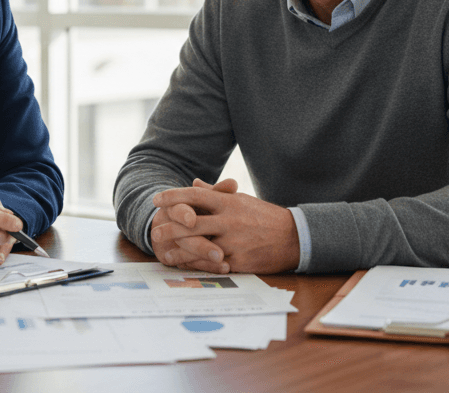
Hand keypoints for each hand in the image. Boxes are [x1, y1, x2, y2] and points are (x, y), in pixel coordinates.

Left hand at [152, 179, 300, 273]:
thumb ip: (215, 193)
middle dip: (169, 227)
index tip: (156, 198)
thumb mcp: (240, 200)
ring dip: (178, 251)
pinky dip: (197, 266)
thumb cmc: (264, 216)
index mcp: (228, 202)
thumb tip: (194, 182)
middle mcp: (228, 220)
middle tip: (154, 231)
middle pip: (190, 223)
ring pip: (198, 247)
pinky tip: (185, 266)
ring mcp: (233, 242)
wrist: (294, 237)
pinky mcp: (239, 261)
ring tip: (164, 253)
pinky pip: (212, 265)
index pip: (195, 195)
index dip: (173, 196)